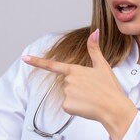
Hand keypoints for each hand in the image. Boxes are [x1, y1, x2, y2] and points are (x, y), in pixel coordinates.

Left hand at [21, 29, 136, 139]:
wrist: (114, 109)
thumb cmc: (110, 88)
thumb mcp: (103, 66)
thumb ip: (94, 49)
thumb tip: (95, 31)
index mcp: (75, 70)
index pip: (52, 65)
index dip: (37, 61)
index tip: (24, 58)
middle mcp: (68, 80)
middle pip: (67, 83)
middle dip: (77, 87)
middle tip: (92, 90)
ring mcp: (67, 93)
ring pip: (68, 95)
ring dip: (77, 98)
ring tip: (91, 99)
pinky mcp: (67, 106)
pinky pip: (68, 106)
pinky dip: (76, 108)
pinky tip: (86, 107)